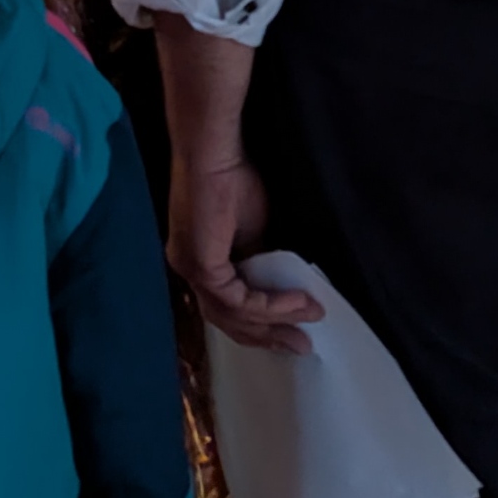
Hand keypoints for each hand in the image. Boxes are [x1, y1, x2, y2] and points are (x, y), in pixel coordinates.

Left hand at [169, 154, 319, 354]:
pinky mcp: (201, 265)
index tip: (294, 331)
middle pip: (227, 321)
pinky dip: (271, 304)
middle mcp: (187, 270)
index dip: (259, 325)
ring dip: (276, 321)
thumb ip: (260, 261)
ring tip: (310, 317)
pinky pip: (239, 300)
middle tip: (302, 345)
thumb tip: (281, 288)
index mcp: (196, 261)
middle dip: (268, 336)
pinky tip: (296, 302)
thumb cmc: (233, 178)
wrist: (215, 151)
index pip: (225, 308)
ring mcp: (190, 269)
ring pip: (234, 315)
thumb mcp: (254, 230)